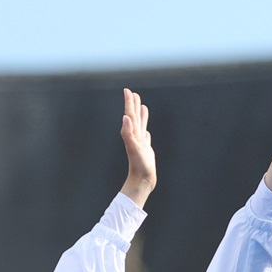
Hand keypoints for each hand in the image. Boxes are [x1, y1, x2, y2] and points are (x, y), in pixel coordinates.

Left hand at [119, 88, 156, 207]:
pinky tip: (146, 130)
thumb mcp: (134, 147)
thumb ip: (128, 133)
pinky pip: (145, 137)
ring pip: (141, 126)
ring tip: (142, 106)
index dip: (129, 103)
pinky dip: (145, 131)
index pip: (130, 115)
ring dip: (141, 115)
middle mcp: (135, 137)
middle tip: (133, 93)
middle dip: (134, 105)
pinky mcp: (146, 150)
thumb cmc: (138, 165)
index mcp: (132, 134)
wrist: (142, 180)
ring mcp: (141, 143)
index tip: (127, 91)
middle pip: (134, 117)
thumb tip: (125, 118)